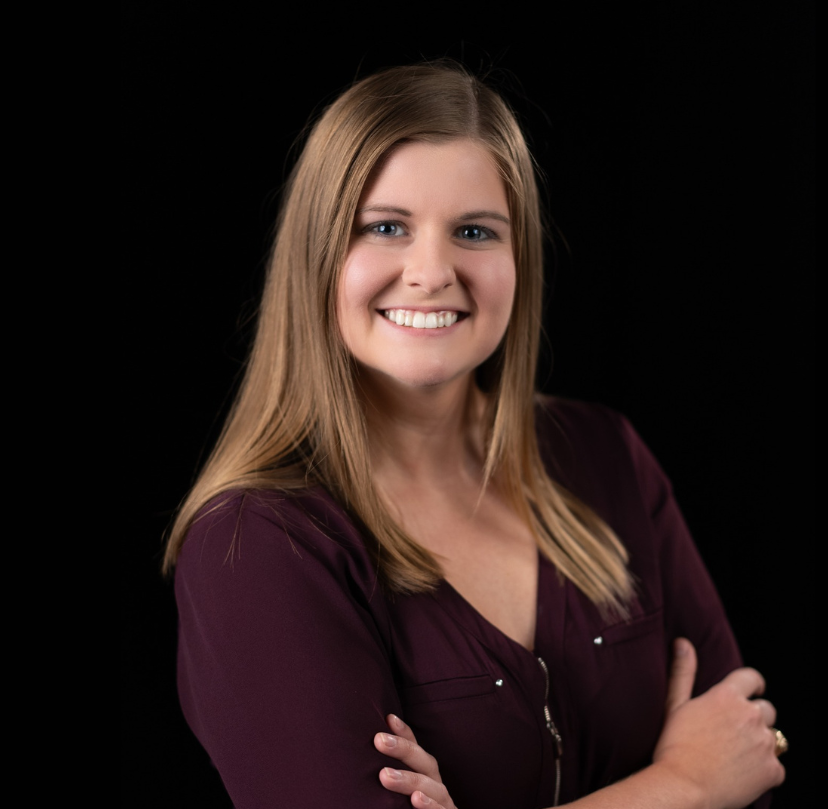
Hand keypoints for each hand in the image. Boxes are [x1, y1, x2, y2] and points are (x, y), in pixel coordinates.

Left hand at [374, 714, 457, 807]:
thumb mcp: (405, 791)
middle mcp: (437, 786)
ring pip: (434, 788)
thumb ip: (392, 776)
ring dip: (410, 780)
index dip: (404, 733)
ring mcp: (445, 804)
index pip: (416, 751)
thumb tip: (354, 765)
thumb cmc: (411, 808)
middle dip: (403, 749)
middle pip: (425, 763)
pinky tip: (416, 800)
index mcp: (427, 777)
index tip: (389, 718)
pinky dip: (430, 806)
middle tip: (379, 739)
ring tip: (385, 776)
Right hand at [653, 638, 784, 808]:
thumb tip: (683, 643)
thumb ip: (683, 672)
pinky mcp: (773, 770)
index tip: (750, 692)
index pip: (752, 678)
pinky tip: (743, 775)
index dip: (753, 685)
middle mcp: (751, 715)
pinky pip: (776, 766)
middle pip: (766, 709)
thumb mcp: (674, 704)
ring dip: (761, 743)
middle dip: (755, 718)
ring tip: (738, 755)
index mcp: (727, 696)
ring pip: (773, 737)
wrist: (684, 786)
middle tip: (735, 733)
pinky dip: (764, 770)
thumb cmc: (674, 745)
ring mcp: (764, 743)